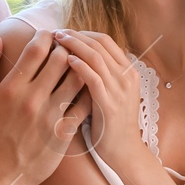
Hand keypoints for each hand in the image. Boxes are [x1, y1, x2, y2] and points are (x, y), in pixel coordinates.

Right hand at [0, 31, 89, 184]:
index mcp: (11, 88)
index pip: (37, 49)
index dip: (45, 36)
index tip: (48, 35)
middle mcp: (33, 99)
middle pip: (61, 59)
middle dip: (65, 47)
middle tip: (65, 46)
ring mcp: (51, 116)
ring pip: (77, 78)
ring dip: (79, 67)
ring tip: (77, 64)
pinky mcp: (64, 133)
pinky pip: (84, 105)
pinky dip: (87, 92)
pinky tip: (85, 88)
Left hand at [50, 29, 146, 167]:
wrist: (124, 152)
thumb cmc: (112, 123)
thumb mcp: (111, 93)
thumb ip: (101, 75)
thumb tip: (77, 56)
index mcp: (128, 71)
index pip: (105, 40)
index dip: (83, 33)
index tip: (65, 32)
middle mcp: (127, 76)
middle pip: (100, 44)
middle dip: (76, 35)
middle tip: (56, 32)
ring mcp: (120, 90)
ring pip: (97, 57)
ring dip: (75, 46)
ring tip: (58, 41)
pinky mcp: (110, 105)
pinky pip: (94, 79)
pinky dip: (80, 67)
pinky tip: (67, 61)